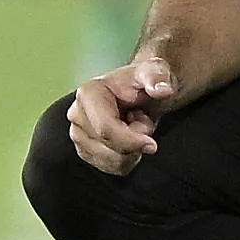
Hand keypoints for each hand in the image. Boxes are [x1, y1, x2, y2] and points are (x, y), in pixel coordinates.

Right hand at [67, 54, 177, 174]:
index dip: (131, 141)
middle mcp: (77, 114)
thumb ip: (157, 76)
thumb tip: (162, 89)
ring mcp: (78, 133)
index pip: (105, 129)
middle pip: (109, 149)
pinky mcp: (85, 149)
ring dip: (132, 151)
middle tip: (141, 120)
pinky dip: (127, 159)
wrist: (139, 91)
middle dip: (134, 142)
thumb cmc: (143, 81)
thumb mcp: (155, 71)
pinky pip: (111, 168)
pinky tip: (129, 139)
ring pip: (111, 161)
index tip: (152, 144)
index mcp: (89, 94)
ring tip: (134, 127)